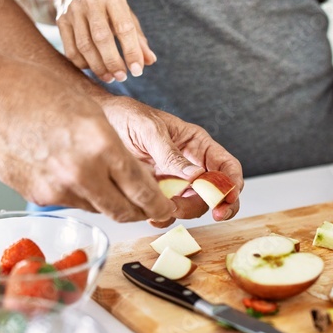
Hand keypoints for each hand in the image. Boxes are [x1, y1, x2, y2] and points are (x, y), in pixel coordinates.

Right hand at [0, 61, 172, 222]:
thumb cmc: (33, 92)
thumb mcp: (89, 112)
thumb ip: (114, 147)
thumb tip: (133, 177)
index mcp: (102, 144)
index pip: (144, 191)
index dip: (160, 205)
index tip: (166, 208)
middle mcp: (83, 173)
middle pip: (125, 212)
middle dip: (140, 213)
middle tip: (146, 208)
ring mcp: (59, 189)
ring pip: (98, 209)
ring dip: (107, 201)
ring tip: (100, 178)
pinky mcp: (39, 197)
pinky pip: (71, 203)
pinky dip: (78, 195)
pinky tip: (68, 172)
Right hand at [52, 0, 155, 82]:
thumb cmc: (107, 6)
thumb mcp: (125, 14)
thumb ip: (138, 38)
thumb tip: (150, 61)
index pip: (124, 27)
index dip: (132, 52)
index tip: (137, 71)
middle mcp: (91, 1)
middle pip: (101, 38)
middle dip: (113, 62)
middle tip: (122, 77)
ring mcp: (73, 11)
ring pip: (84, 46)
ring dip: (98, 67)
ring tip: (110, 77)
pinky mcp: (60, 21)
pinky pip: (71, 50)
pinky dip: (83, 65)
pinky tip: (94, 69)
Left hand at [98, 96, 243, 226]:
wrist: (100, 123)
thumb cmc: (127, 116)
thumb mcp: (150, 130)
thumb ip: (171, 154)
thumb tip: (196, 176)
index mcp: (196, 145)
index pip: (226, 166)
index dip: (233, 184)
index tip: (228, 198)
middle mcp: (190, 165)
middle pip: (214, 192)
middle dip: (215, 204)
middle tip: (213, 214)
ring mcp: (174, 182)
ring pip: (193, 206)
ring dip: (185, 212)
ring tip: (168, 207)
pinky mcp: (157, 193)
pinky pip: (168, 211)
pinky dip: (163, 216)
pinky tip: (152, 212)